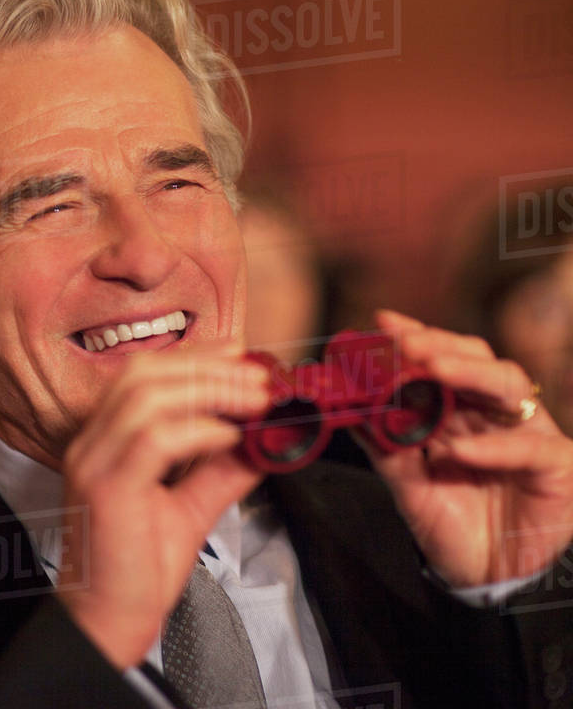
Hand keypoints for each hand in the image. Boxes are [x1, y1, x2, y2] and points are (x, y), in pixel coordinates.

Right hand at [56, 340, 268, 668]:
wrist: (105, 623)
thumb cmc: (135, 572)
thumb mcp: (189, 510)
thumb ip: (220, 472)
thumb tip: (263, 440)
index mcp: (105, 441)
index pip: (143, 375)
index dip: (196, 358)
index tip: (244, 357)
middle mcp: (92, 444)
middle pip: (143, 373)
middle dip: (207, 366)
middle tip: (259, 377)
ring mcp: (94, 464)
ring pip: (146, 397)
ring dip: (209, 390)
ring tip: (254, 400)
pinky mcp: (106, 490)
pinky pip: (153, 440)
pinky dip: (196, 429)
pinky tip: (229, 435)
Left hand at [359, 310, 572, 587]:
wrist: (483, 577)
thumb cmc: (449, 521)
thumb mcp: (404, 480)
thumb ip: (382, 443)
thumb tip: (347, 405)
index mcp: (459, 408)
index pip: (441, 358)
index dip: (415, 337)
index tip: (381, 322)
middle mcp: (494, 412)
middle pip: (476, 358)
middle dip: (439, 344)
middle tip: (405, 342)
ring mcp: (528, 434)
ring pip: (509, 384)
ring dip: (468, 372)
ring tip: (431, 370)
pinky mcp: (557, 467)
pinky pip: (531, 447)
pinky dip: (494, 446)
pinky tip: (460, 449)